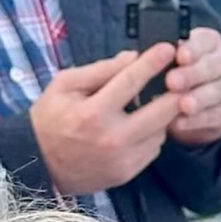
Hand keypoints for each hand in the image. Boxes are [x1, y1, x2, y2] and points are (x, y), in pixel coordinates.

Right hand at [28, 46, 178, 195]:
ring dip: (163, 116)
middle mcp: (113, 138)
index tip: (169, 49)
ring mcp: (123, 159)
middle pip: (161, 112)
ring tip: (154, 104)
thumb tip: (132, 57)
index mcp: (94, 112)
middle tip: (180, 79)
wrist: (40, 163)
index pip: (131, 81)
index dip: (153, 62)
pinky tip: (141, 126)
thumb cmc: (50, 119)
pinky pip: (153, 150)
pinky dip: (152, 135)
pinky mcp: (128, 173)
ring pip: (161, 132)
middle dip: (176, 92)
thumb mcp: (65, 85)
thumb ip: (100, 70)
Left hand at [164, 26, 220, 146]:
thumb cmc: (175, 77)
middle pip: (213, 65)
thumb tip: (146, 58)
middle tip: (172, 82)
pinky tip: (182, 122)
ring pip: (218, 90)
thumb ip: (163, 59)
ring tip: (182, 106)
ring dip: (198, 98)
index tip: (179, 56)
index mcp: (209, 42)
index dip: (192, 48)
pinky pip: (219, 114)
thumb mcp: (167, 63)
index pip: (205, 40)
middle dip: (192, 74)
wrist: (191, 108)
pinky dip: (199, 120)